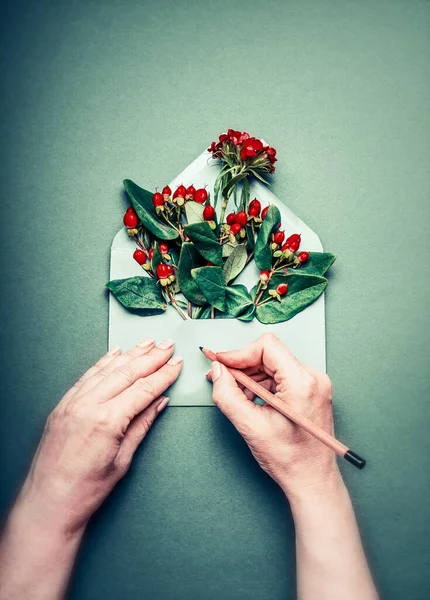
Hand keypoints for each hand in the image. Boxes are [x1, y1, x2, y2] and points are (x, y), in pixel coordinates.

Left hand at [16, 338, 181, 534]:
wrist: (48, 503)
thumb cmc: (84, 490)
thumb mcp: (122, 460)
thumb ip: (141, 425)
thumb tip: (158, 403)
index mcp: (106, 421)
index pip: (143, 389)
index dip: (163, 375)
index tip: (176, 363)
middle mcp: (87, 406)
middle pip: (127, 373)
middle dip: (151, 357)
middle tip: (167, 345)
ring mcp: (72, 403)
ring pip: (107, 369)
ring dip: (130, 354)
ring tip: (147, 343)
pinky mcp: (63, 405)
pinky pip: (87, 376)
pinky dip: (103, 362)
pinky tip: (115, 353)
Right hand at [208, 333, 340, 497]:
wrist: (313, 481)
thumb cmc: (290, 460)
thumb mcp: (250, 427)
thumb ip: (228, 395)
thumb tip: (217, 372)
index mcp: (302, 383)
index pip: (266, 347)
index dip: (238, 353)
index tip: (219, 363)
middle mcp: (313, 378)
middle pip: (269, 355)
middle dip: (241, 366)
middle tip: (220, 379)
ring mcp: (314, 384)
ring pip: (273, 365)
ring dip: (250, 377)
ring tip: (236, 396)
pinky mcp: (311, 391)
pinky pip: (281, 377)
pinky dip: (261, 385)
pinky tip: (250, 400)